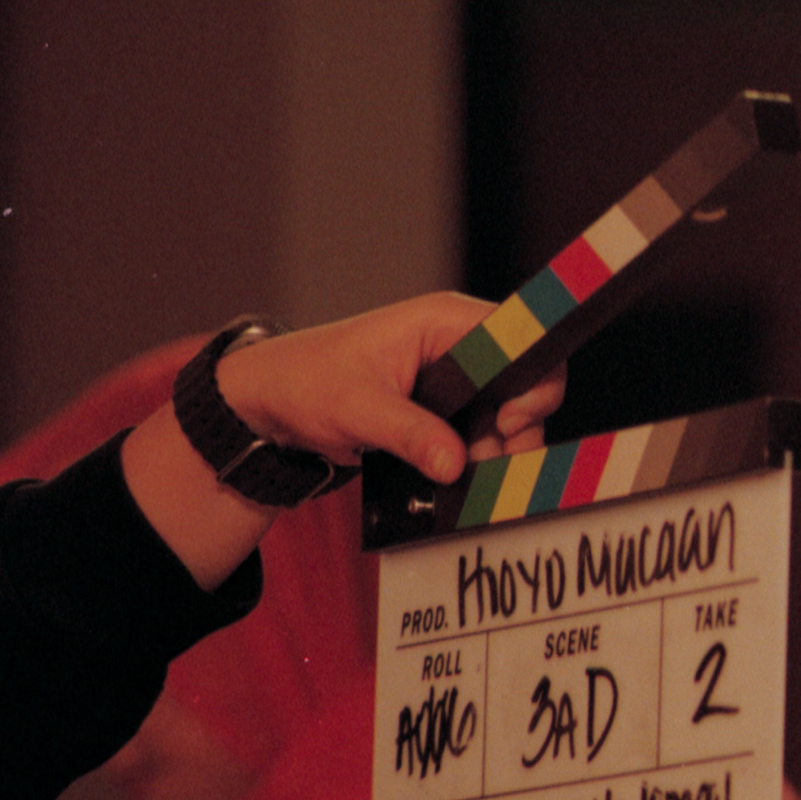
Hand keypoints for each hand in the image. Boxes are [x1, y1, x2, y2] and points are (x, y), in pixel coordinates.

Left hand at [226, 294, 563, 473]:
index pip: (522, 337)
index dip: (532, 381)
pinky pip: (483, 429)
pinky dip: (478, 456)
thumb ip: (409, 435)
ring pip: (508, 412)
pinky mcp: (446, 405)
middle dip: (517, 428)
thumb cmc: (303, 383)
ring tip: (466, 477)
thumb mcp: (356, 409)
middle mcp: (459, 343)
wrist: (268, 402)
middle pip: (524, 382)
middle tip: (493, 465)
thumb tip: (455, 465)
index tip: (508, 423)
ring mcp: (455, 375)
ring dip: (497, 449)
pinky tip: (456, 474)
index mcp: (443, 322)